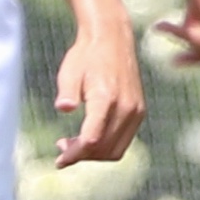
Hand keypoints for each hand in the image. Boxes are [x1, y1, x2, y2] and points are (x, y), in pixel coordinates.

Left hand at [50, 14, 145, 165]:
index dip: (74, 154)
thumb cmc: (86, 55)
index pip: (92, 139)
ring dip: (94, 154)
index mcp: (106, 97)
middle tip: (62, 149)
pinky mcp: (139, 111)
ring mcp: (136, 111)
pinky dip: (106, 147)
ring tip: (73, 144)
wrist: (111, 39)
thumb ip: (67, 91)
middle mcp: (126, 107)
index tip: (59, 160)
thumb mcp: (69, 71)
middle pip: (103, 149)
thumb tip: (63, 108)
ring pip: (116, 150)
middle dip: (82, 156)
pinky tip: (89, 138)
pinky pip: (123, 141)